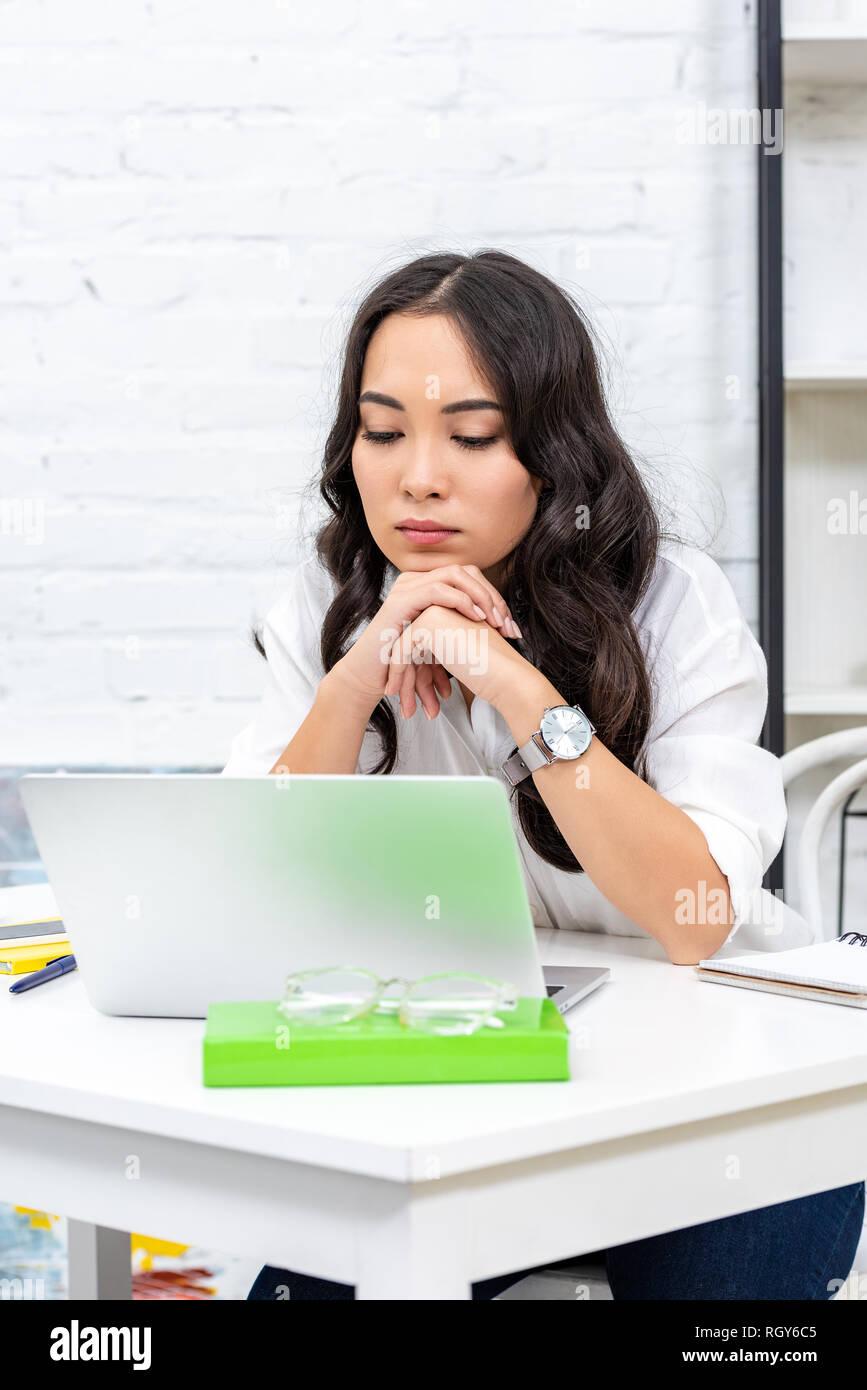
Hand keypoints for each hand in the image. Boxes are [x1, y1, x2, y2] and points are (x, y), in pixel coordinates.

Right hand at [327, 565, 522, 716]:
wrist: (371, 678)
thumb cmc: (403, 665)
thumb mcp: (439, 644)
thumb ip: (461, 631)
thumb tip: (498, 631)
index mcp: (426, 586)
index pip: (469, 578)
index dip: (494, 598)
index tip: (511, 627)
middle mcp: (416, 580)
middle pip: (466, 571)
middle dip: (492, 597)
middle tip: (508, 625)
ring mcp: (407, 587)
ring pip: (455, 574)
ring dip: (481, 596)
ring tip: (495, 621)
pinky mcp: (400, 600)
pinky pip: (437, 589)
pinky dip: (461, 601)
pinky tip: (476, 618)